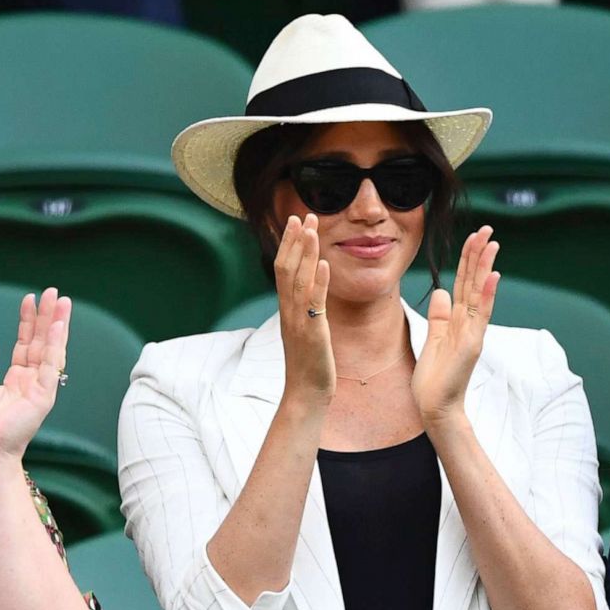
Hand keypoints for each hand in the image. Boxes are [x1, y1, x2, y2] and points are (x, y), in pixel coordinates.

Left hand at [0, 287, 69, 465]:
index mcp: (16, 378)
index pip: (26, 343)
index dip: (28, 321)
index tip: (30, 299)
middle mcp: (31, 380)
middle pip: (42, 341)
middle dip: (48, 316)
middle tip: (54, 292)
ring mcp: (39, 388)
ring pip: (51, 349)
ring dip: (57, 324)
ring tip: (62, 301)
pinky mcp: (43, 396)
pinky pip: (50, 366)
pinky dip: (54, 345)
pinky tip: (56, 326)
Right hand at [273, 214, 333, 404]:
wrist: (306, 394)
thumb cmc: (309, 365)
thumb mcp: (305, 331)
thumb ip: (305, 309)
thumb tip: (309, 290)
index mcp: (287, 310)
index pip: (283, 269)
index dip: (288, 244)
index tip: (295, 222)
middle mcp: (289, 312)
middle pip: (287, 268)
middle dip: (295, 240)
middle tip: (302, 215)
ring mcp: (299, 321)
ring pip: (298, 280)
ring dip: (306, 252)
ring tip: (312, 229)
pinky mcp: (313, 333)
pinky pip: (315, 303)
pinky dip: (319, 282)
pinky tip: (326, 263)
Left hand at [412, 226, 499, 425]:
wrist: (435, 406)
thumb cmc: (434, 378)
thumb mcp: (433, 338)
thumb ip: (439, 315)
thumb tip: (440, 291)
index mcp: (458, 321)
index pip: (464, 283)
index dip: (468, 260)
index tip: (473, 238)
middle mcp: (469, 323)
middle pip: (474, 283)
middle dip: (479, 255)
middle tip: (487, 229)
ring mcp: (473, 333)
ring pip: (479, 293)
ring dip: (485, 267)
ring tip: (492, 243)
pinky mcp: (472, 345)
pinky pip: (480, 315)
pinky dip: (487, 295)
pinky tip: (493, 276)